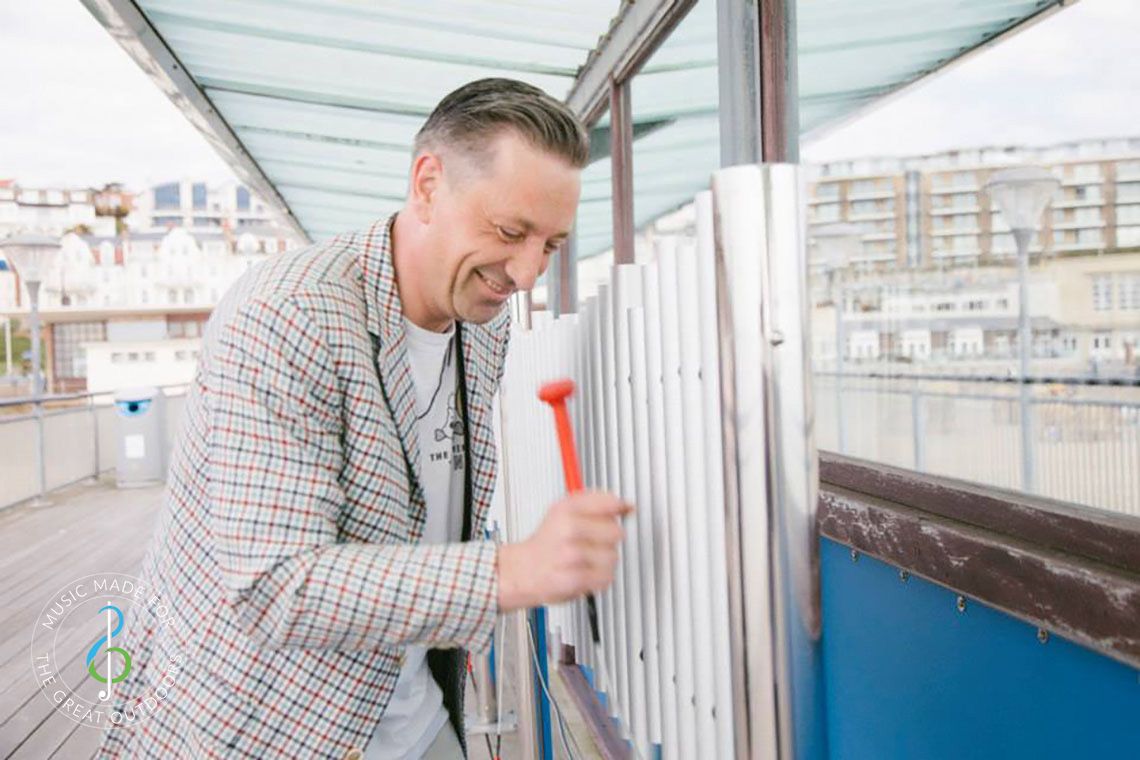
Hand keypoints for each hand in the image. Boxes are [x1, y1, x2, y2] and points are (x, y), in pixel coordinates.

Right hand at [497, 490, 631, 611]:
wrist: (523, 571)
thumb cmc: (547, 543)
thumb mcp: (564, 510)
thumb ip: (596, 503)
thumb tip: (628, 506)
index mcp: (567, 508)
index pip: (609, 502)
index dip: (618, 510)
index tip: (620, 513)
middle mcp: (569, 528)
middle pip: (616, 531)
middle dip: (608, 540)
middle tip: (593, 543)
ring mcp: (571, 554)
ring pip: (613, 557)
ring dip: (604, 562)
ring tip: (586, 560)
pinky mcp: (574, 578)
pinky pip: (606, 577)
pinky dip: (598, 579)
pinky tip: (584, 573)